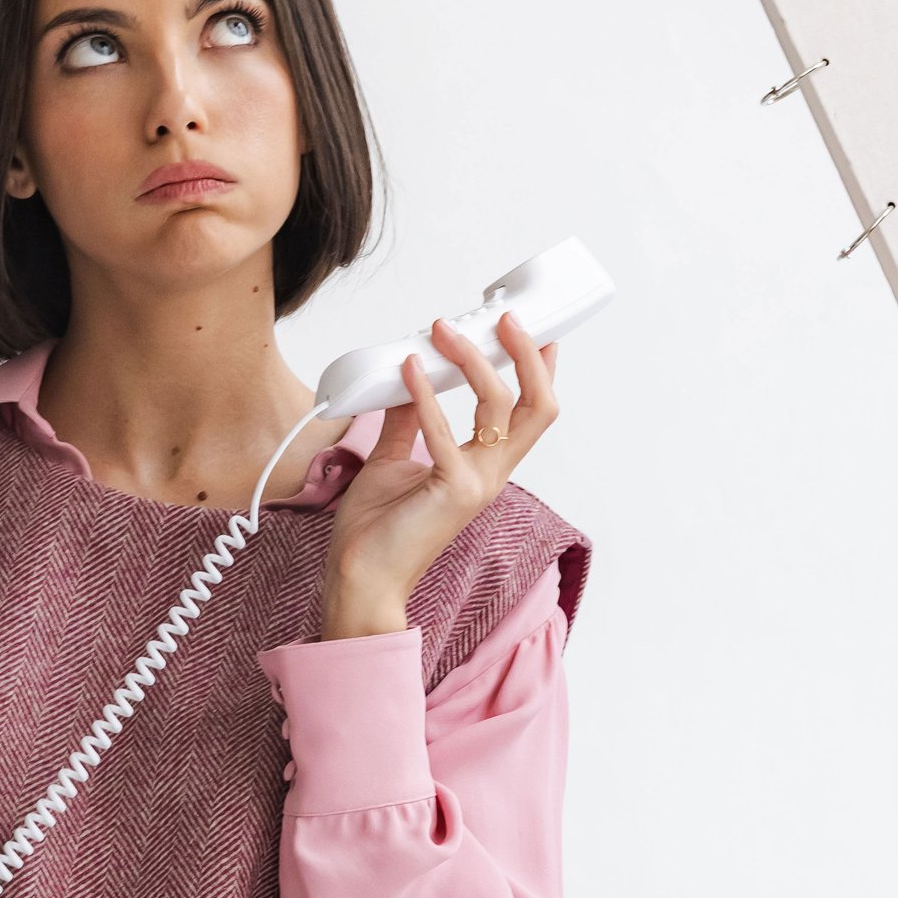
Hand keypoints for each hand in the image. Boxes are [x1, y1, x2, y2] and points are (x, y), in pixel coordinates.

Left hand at [319, 312, 559, 639]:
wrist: (359, 577)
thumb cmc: (375, 531)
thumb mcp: (392, 460)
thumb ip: (407, 421)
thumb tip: (409, 378)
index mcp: (484, 467)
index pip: (529, 413)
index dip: (539, 369)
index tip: (531, 329)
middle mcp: (490, 473)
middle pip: (538, 407)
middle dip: (528, 356)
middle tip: (506, 319)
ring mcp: (476, 482)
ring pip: (501, 407)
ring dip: (473, 360)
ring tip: (443, 329)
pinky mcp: (451, 490)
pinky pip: (444, 430)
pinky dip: (425, 394)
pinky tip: (409, 367)